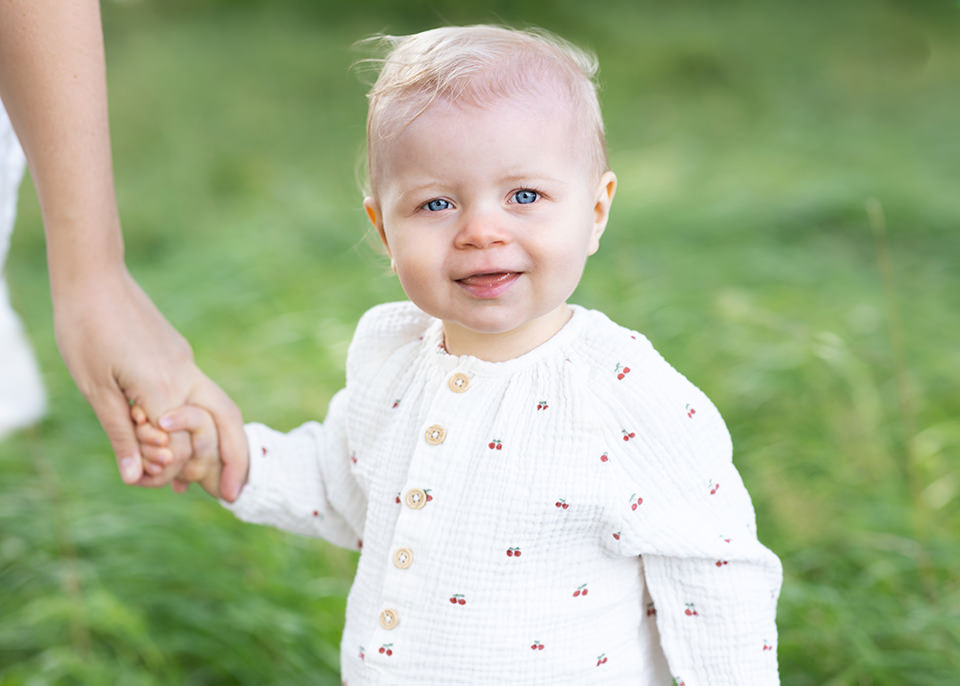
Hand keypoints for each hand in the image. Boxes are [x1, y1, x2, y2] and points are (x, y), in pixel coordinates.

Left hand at [53, 268, 247, 499]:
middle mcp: (185, 375)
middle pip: (228, 422)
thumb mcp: (96, 389)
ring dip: (225, 441)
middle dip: (236, 459)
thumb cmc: (86, 330)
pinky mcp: (179, 354)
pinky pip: (200, 394)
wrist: (94, 277)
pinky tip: (180, 435)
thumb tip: (133, 475)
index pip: (180, 442)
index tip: (160, 485)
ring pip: (221, 407)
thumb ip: (120, 433)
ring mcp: (186, 363)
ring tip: (217, 472)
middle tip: (233, 494)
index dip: (169, 467)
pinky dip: (200, 421)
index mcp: (163, 387)